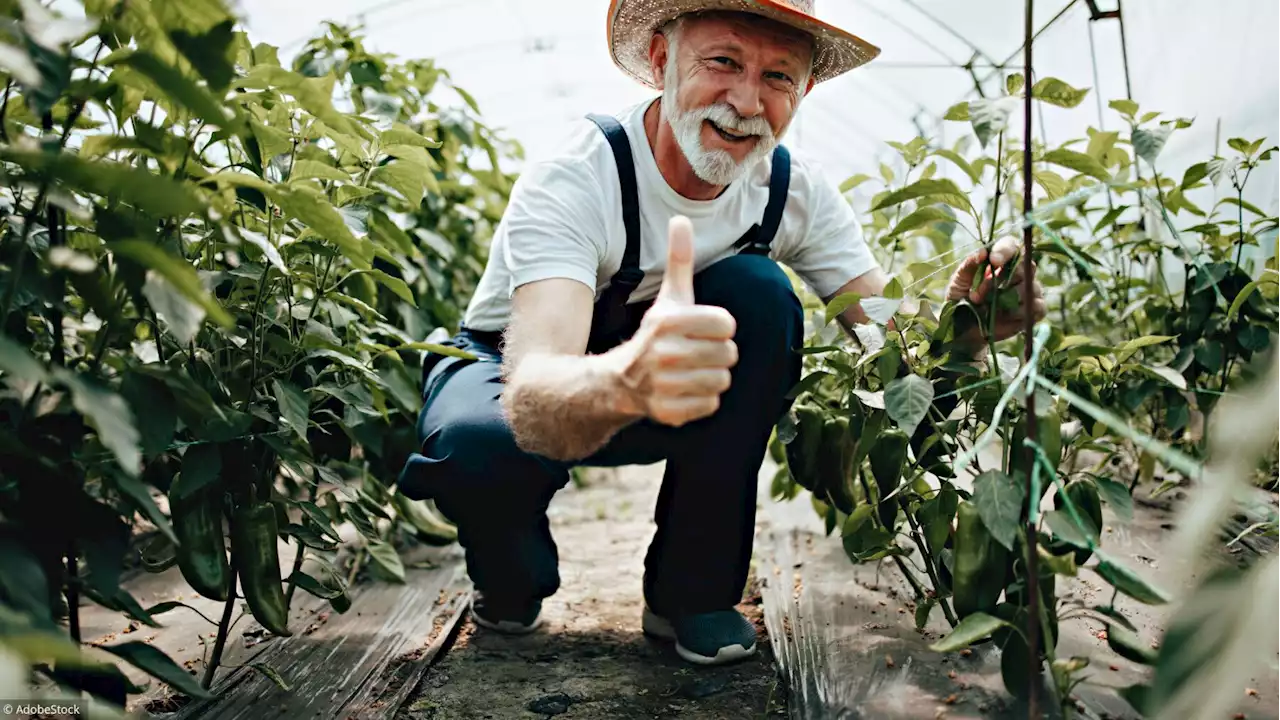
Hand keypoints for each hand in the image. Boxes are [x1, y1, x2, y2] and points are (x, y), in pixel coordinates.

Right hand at [609, 216, 737, 426]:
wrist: (620, 381)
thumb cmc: (654, 335)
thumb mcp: (668, 298)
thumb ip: (678, 260)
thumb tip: (681, 218)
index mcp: (667, 322)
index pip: (727, 325)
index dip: (720, 328)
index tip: (703, 330)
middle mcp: (664, 354)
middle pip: (728, 355)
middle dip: (717, 354)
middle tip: (696, 354)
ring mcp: (665, 385)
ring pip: (722, 381)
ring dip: (712, 378)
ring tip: (691, 372)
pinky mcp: (669, 412)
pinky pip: (711, 405)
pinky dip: (702, 401)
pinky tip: (685, 391)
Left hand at [946, 236, 1046, 344]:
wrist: (963, 327)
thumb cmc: (961, 298)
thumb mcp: (959, 279)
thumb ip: (970, 264)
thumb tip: (983, 252)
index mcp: (1001, 260)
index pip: (1012, 246)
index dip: (1005, 251)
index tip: (994, 261)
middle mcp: (1019, 272)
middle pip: (1026, 264)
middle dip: (1004, 278)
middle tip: (979, 295)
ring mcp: (1028, 291)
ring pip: (1030, 287)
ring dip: (1007, 298)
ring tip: (987, 308)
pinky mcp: (1032, 311)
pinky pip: (1038, 307)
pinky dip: (1020, 311)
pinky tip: (1005, 315)